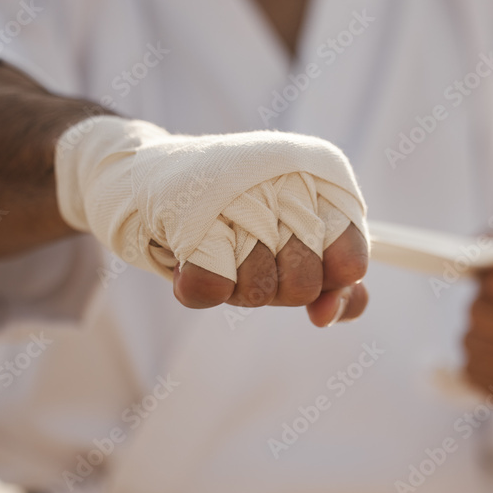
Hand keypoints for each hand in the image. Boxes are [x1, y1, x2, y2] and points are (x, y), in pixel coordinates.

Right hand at [55, 116, 369, 326]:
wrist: (140, 176)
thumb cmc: (226, 216)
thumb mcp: (289, 247)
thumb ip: (332, 283)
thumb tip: (329, 316)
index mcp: (323, 181)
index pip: (352, 260)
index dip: (332, 285)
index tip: (314, 287)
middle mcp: (290, 177)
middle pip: (304, 285)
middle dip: (274, 288)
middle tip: (249, 257)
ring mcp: (242, 191)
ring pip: (258, 290)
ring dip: (232, 286)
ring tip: (216, 249)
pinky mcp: (191, 210)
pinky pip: (212, 287)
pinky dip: (196, 286)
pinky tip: (187, 257)